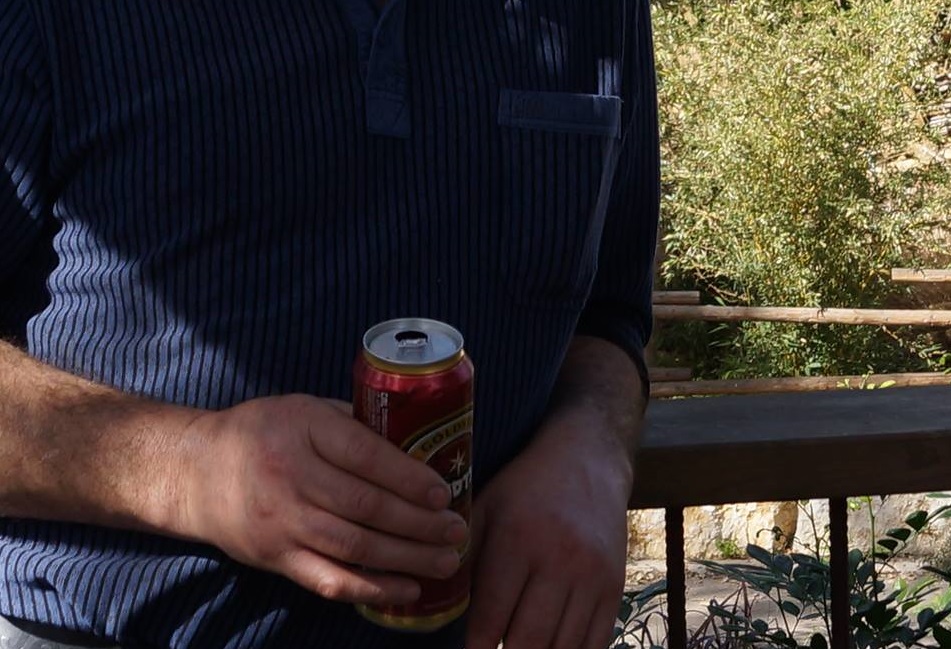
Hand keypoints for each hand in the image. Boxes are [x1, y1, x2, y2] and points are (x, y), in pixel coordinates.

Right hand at [178, 395, 467, 604]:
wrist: (195, 472)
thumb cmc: (261, 432)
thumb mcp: (304, 408)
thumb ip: (353, 424)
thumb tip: (418, 442)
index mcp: (303, 429)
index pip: (367, 456)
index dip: (410, 478)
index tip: (444, 492)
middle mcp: (290, 476)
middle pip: (366, 507)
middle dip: (420, 523)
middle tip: (457, 530)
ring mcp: (281, 522)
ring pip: (354, 547)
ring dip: (407, 557)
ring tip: (446, 560)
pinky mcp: (275, 558)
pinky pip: (329, 580)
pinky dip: (372, 589)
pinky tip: (407, 588)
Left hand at [465, 410, 631, 648]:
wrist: (587, 459)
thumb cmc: (525, 486)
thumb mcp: (486, 507)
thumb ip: (465, 553)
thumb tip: (440, 600)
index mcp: (518, 539)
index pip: (493, 613)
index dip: (478, 645)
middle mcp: (559, 560)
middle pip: (529, 638)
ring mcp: (592, 576)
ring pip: (563, 646)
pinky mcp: (615, 586)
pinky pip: (596, 641)